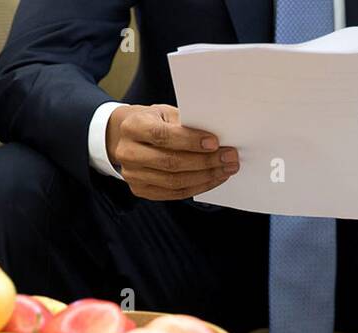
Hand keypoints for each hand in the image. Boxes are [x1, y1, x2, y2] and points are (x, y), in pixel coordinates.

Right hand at [105, 104, 238, 200]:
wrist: (127, 137)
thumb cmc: (153, 121)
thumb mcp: (165, 113)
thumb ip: (185, 124)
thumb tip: (217, 139)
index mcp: (133, 126)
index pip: (163, 136)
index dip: (190, 141)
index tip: (215, 142)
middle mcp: (128, 153)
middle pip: (170, 162)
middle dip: (205, 162)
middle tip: (229, 158)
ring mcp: (133, 175)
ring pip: (174, 181)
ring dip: (206, 177)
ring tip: (226, 169)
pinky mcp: (141, 190)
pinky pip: (174, 193)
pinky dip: (198, 187)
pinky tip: (214, 179)